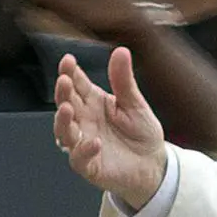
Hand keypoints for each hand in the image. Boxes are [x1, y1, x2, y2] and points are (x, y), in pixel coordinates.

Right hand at [54, 48, 167, 209]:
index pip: (77, 85)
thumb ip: (124, 81)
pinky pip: (80, 158)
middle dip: (62, 93)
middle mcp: (84, 122)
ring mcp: (83, 143)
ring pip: (64, 132)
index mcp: (93, 104)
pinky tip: (93, 141)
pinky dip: (84, 150)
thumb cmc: (141, 134)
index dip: (70, 73)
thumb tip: (120, 51)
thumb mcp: (135, 104)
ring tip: (66, 108)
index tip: (68, 60)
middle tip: (64, 80)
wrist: (153, 165)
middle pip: (66, 104)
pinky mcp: (89, 165)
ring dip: (62, 120)